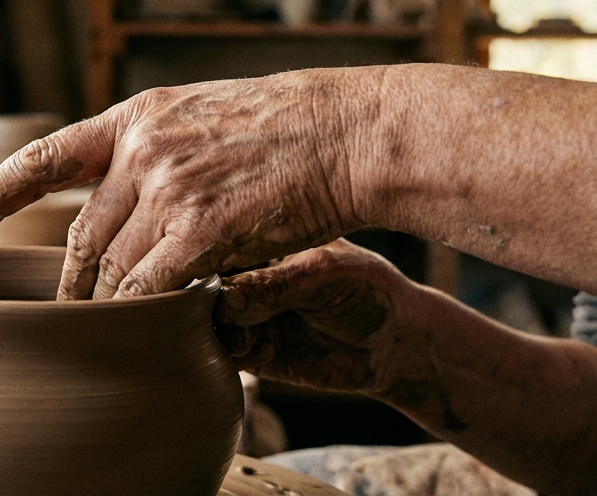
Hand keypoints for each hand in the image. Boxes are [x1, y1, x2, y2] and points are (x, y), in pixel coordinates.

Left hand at [0, 70, 379, 299]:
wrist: (348, 130)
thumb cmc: (287, 128)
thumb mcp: (201, 114)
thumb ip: (152, 152)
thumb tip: (120, 195)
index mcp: (133, 117)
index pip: (41, 159)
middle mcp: (139, 148)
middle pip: (83, 236)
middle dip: (73, 285)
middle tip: (65, 319)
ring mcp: (167, 187)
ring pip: (116, 269)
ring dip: (113, 307)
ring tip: (113, 334)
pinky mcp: (201, 228)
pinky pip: (152, 290)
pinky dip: (148, 316)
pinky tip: (155, 332)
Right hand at [215, 240, 421, 395]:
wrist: (396, 342)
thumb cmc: (367, 289)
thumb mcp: (323, 275)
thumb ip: (272, 287)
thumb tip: (221, 301)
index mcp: (256, 241)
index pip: (212, 248)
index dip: (204, 263)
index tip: (212, 281)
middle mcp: (244, 275)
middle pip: (200, 287)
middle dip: (209, 304)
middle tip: (233, 314)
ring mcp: (245, 314)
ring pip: (205, 323)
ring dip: (222, 333)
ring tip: (253, 336)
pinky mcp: (251, 351)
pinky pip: (222, 354)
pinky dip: (237, 355)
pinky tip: (267, 350)